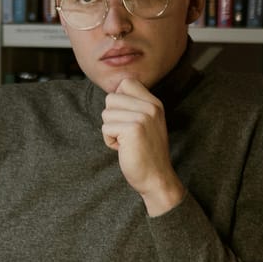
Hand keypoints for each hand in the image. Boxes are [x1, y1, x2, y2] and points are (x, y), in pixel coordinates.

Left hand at [101, 77, 184, 215]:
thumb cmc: (146, 152)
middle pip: (111, 98)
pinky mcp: (133, 129)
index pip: (126, 83)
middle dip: (112, 118)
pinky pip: (105, 128)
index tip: (127, 118)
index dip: (119, 100)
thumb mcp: (147, 122)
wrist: (156, 178)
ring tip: (126, 142)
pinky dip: (110, 141)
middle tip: (127, 134)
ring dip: (111, 131)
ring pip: (106, 113)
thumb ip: (134, 106)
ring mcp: (143, 117)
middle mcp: (150, 106)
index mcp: (154, 103)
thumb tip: (112, 92)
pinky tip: (124, 149)